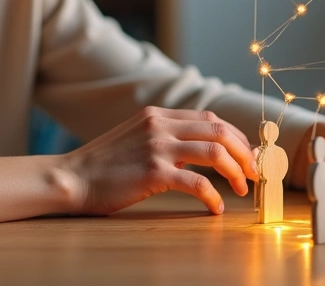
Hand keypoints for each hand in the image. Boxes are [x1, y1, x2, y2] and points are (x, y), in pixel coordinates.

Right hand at [59, 106, 258, 215]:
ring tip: (241, 189)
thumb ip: (163, 138)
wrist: (70, 178)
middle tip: (253, 173)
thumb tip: (200, 152)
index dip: (236, 136)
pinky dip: (213, 197)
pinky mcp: (153, 172)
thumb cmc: (102, 166)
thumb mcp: (135, 138)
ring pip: (215, 153)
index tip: (247, 154)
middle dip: (244, 152)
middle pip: (220, 131)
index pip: (210, 119)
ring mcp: (157, 147)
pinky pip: (197, 183)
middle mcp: (160, 125)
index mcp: (157, 115)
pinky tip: (215, 208)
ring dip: (236, 171)